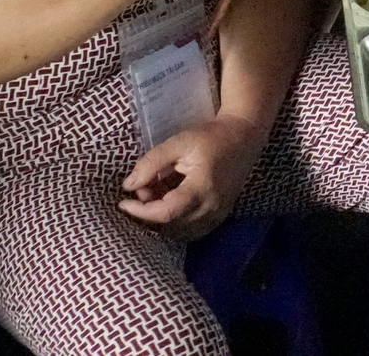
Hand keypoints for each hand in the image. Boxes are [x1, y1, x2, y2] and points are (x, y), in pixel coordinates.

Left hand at [119, 114, 262, 240]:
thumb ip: (151, 163)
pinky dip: (175, 223)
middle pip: (169, 226)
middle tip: (144, 188)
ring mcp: (217, 214)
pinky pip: (192, 230)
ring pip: (179, 232)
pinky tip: (170, 204)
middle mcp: (211, 207)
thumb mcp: (178, 143)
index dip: (140, 211)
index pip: (165, 213)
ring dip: (161, 219)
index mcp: (201, 188)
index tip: (123, 202)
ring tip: (157, 193)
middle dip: (148, 212)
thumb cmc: (211, 136)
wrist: (244, 136)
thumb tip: (128, 185)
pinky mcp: (220, 216)